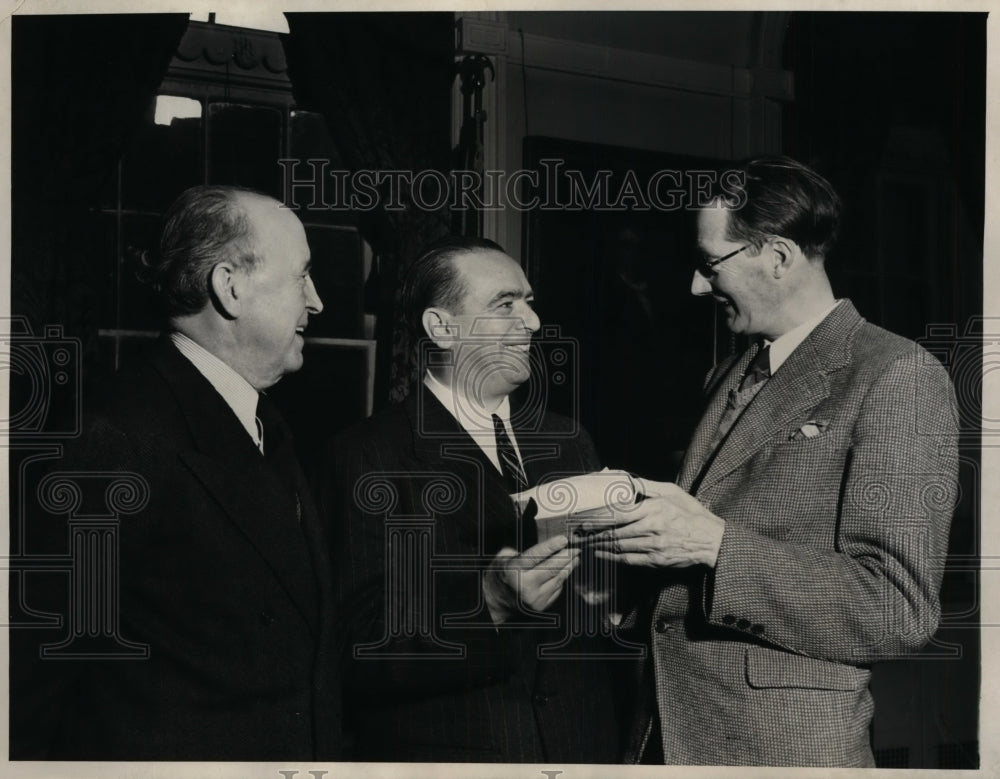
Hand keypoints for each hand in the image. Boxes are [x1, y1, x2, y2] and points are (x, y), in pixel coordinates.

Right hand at [483, 534, 580, 624]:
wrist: (494, 602)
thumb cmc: (500, 575)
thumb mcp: (504, 557)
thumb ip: (523, 551)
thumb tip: (547, 545)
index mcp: (513, 571)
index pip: (535, 556)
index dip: (551, 546)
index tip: (564, 539)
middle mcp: (524, 586)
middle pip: (552, 568)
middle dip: (566, 556)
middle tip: (576, 547)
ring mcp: (534, 598)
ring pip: (558, 579)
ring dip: (569, 566)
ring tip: (575, 557)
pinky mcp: (541, 606)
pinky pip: (557, 589)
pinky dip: (562, 578)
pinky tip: (566, 570)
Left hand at [584, 483, 724, 568]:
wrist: (711, 541)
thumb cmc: (691, 513)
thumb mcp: (671, 492)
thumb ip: (646, 486)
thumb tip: (624, 479)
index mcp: (654, 508)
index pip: (618, 513)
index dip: (597, 517)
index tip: (583, 518)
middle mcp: (651, 528)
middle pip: (614, 531)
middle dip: (592, 532)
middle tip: (576, 532)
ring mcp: (653, 546)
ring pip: (618, 546)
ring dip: (598, 544)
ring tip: (584, 541)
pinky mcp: (655, 561)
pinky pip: (628, 559)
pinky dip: (611, 557)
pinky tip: (600, 553)